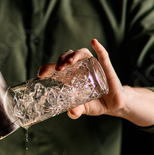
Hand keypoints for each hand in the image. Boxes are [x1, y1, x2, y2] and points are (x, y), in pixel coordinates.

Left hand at [38, 39, 153, 126]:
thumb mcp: (83, 108)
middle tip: (58, 68)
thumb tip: (72, 112)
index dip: (48, 68)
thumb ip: (76, 111)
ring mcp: (92, 66)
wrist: (112, 105)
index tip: (41, 73)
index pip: (56, 67)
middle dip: (61, 60)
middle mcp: (80, 68)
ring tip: (69, 62)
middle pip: (68, 57)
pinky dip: (99, 48)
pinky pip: (103, 55)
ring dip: (74, 55)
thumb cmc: (94, 103)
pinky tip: (94, 42)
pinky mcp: (106, 67)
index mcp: (70, 76)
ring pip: (82, 53)